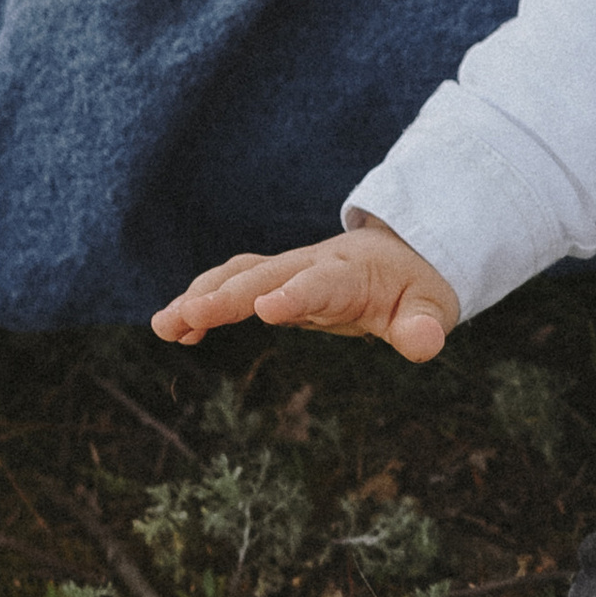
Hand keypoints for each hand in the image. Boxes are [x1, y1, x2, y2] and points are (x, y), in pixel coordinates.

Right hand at [151, 220, 460, 362]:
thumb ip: (425, 326)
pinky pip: (232, 285)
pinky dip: (201, 303)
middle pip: (263, 276)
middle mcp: (312, 264)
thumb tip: (425, 343)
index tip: (266, 310)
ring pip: (238, 276)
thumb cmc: (415, 286)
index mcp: (351, 272)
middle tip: (184, 318)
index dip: (294, 296)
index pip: (320, 284)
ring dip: (200, 297)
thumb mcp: (432, 307)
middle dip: (224, 297)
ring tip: (164, 326)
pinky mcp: (274, 281)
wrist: (402, 254)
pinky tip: (174, 330)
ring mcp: (289, 270)